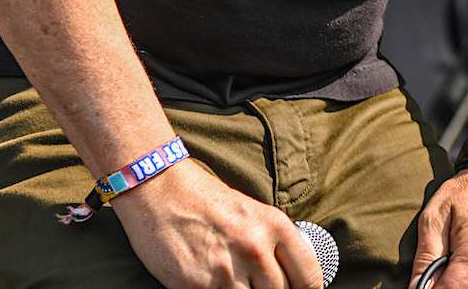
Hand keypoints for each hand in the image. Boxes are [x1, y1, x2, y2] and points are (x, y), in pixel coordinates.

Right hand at [112, 159, 324, 288]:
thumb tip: (289, 280)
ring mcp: (226, 270)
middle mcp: (255, 248)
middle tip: (254, 284)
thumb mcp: (251, 214)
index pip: (309, 279)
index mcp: (275, 226)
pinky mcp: (196, 286)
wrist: (158, 189)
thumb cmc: (205, 201)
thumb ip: (273, 246)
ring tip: (229, 281)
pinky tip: (211, 284)